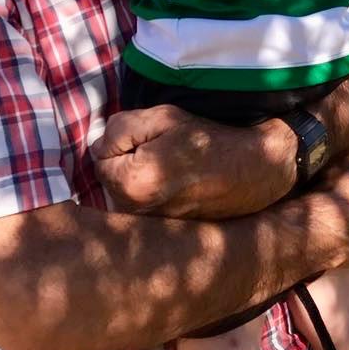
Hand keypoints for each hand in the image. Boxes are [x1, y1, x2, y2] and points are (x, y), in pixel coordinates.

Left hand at [93, 105, 295, 218]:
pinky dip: (149, 194)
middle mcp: (134, 213)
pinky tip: (175, 185)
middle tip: (163, 152)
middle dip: (126, 161)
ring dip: (137, 178)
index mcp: (130, 184)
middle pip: (109, 176)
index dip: (123, 140)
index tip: (152, 139)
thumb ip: (120, 128)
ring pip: (122, 191)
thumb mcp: (162, 118)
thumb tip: (98, 145)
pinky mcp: (159, 231)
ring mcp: (146, 226)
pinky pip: (139, 205)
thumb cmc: (207, 141)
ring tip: (171, 168)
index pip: (100, 155)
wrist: (249, 172)